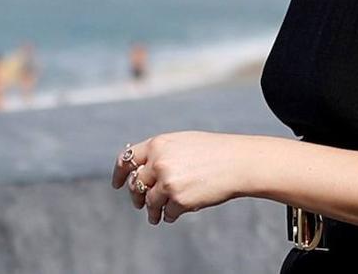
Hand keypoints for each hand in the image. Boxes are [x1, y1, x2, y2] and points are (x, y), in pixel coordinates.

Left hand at [111, 131, 250, 224]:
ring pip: (149, 202)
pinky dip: (170, 215)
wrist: (240, 162)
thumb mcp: (184, 143)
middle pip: (135, 184)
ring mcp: (167, 181)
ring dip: (152, 210)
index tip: (117, 184)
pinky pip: (166, 213)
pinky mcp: (177, 199)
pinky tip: (178, 212)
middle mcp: (159, 162)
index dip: (119, 173)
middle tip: (141, 203)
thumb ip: (161, 153)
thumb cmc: (215, 151)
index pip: (126, 159)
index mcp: (159, 144)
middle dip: (137, 196)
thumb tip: (139, 171)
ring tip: (157, 215)